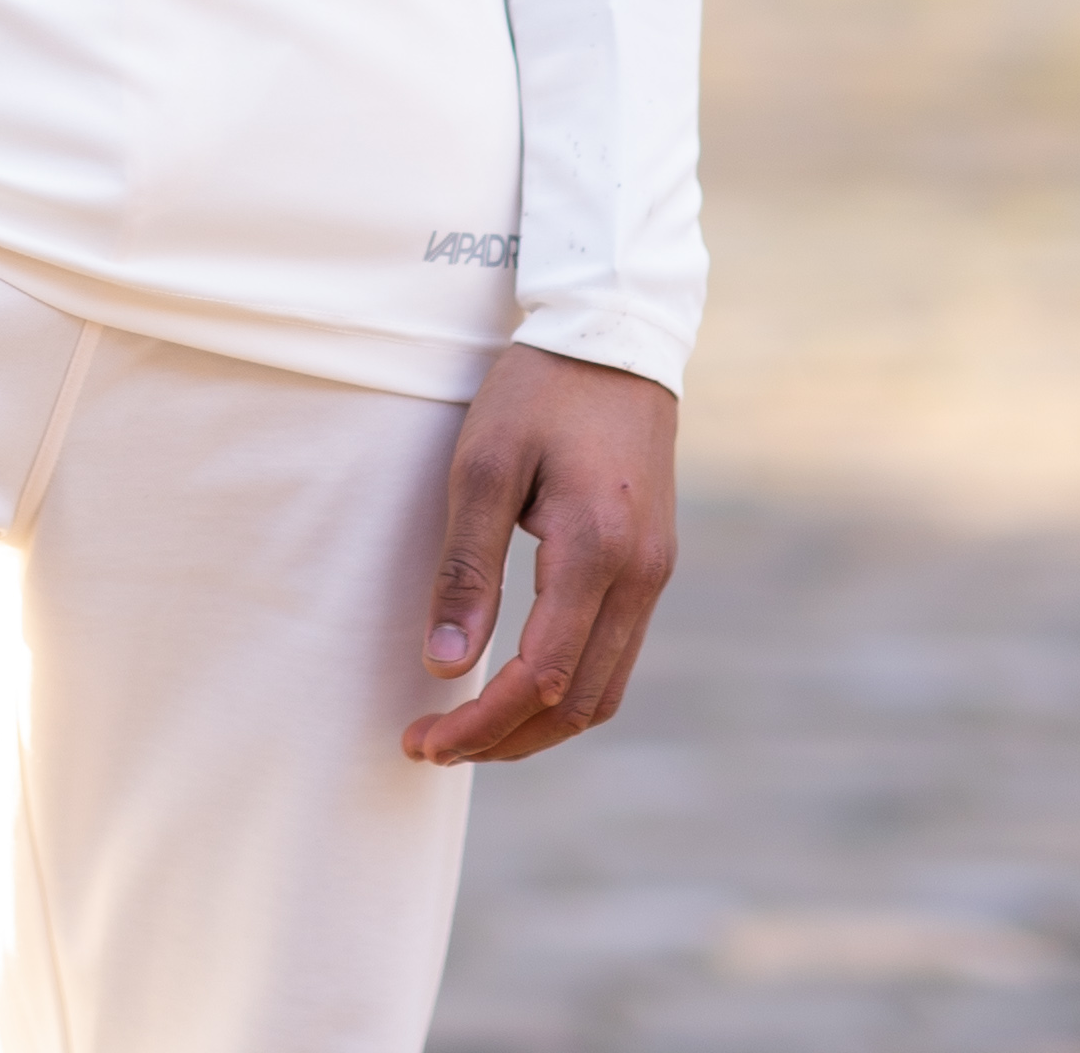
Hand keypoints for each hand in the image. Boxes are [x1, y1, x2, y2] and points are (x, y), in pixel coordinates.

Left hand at [401, 343, 676, 765]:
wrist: (612, 334)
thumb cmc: (537, 390)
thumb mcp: (482, 464)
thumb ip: (467, 568)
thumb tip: (445, 665)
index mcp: (596, 550)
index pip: (540, 678)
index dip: (481, 724)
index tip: (424, 740)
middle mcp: (640, 576)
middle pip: (579, 704)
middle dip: (506, 739)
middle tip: (435, 746)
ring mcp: (656, 573)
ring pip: (605, 691)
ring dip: (539, 724)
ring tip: (471, 729)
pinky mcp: (654, 564)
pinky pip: (616, 655)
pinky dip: (568, 689)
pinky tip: (520, 683)